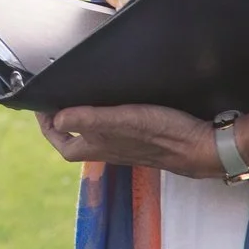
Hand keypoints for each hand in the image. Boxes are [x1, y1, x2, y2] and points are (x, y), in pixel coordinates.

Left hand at [35, 104, 223, 179]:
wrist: (206, 148)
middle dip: (63, 124)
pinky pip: (118, 132)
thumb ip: (89, 120)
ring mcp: (130, 147)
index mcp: (101, 148)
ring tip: (80, 98)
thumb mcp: (123, 122)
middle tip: (58, 101)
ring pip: (97, 137)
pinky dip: (109, 119)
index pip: (63, 145)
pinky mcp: (147, 141)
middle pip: (77, 143)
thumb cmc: (166, 136)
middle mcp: (112, 151)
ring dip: (85, 120)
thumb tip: (57, 118)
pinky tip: (117, 105)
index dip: (47, 128)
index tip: (41, 107)